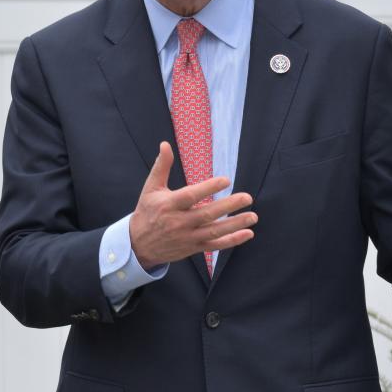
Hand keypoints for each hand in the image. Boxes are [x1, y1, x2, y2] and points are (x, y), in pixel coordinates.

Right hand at [130, 141, 257, 268]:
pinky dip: (232, 241)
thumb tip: (165, 144)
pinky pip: (215, 245)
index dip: (208, 188)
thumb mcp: (151, 188)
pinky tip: (247, 233)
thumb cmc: (147, 212)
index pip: (191, 196)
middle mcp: (178, 222)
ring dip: (235, 225)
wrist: (138, 245)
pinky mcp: (193, 248)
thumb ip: (162, 166)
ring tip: (253, 216)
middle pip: (207, 214)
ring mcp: (187, 237)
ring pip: (214, 231)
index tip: (226, 180)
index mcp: (169, 205)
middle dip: (229, 206)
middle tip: (247, 197)